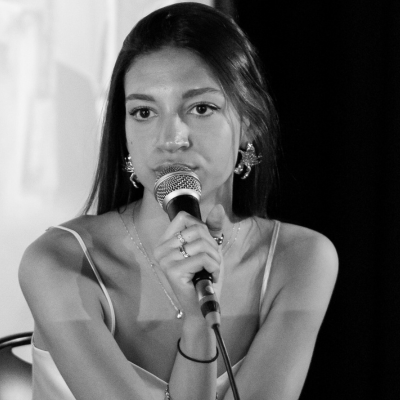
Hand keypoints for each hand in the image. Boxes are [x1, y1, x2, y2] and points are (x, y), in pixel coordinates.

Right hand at [153, 204, 224, 318]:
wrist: (202, 305)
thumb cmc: (205, 276)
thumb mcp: (210, 247)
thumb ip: (212, 227)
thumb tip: (219, 207)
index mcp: (165, 241)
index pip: (184, 217)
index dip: (202, 228)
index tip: (204, 246)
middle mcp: (160, 249)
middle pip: (196, 229)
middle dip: (212, 246)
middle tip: (210, 262)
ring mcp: (165, 260)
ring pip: (201, 243)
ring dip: (214, 258)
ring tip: (210, 270)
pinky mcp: (172, 271)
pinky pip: (203, 257)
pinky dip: (214, 266)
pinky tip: (210, 276)